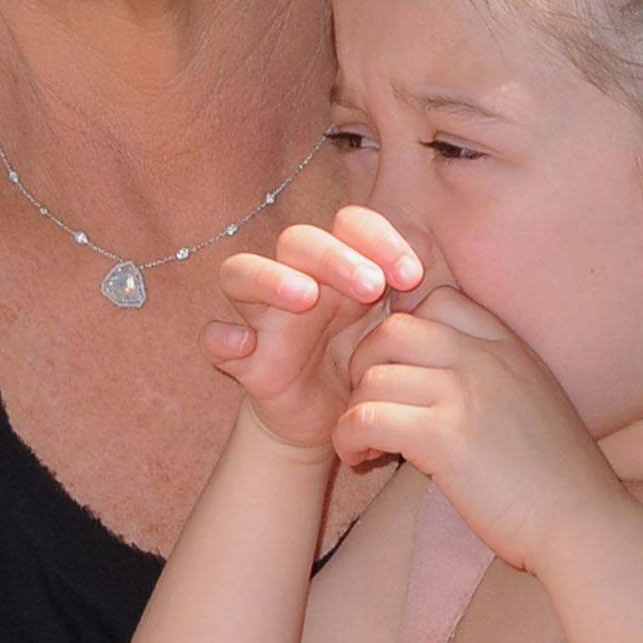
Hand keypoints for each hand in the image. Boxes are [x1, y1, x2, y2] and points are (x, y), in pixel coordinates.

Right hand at [205, 208, 424, 451]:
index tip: (412, 275)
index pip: (348, 223)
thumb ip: (413, 291)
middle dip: (334, 256)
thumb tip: (428, 248)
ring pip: (242, 272)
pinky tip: (243, 344)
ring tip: (305, 296)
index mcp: (340, 264)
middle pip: (297, 241)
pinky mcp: (243, 356)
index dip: (377, 237)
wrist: (337, 419)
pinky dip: (221, 337)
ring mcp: (263, 314)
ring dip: (270, 278)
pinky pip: (214, 337)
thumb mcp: (399, 327)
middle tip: (371, 286)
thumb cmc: (368, 359)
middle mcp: (296, 277)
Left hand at [334, 291, 624, 572]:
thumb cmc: (555, 479)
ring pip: (371, 376)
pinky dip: (348, 437)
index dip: (406, 334)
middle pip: (393, 329)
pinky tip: (362, 457)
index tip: (403, 374)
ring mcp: (465, 394)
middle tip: (371, 405)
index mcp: (508, 346)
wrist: (581, 524)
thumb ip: (490, 379)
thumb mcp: (532, 402)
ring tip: (364, 441)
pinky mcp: (444, 437)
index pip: (438, 301)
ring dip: (354, 409)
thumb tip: (433, 380)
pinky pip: (365, 417)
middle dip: (366, 365)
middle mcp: (485, 359)